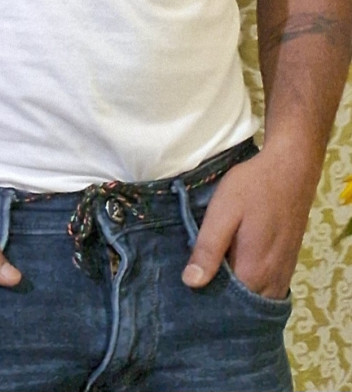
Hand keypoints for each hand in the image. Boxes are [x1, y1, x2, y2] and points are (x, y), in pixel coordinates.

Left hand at [181, 149, 315, 298]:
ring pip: (254, 298)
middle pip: (241, 306)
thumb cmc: (253, 188)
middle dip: (218, 299)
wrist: (290, 169)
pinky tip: (232, 268)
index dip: (204, 301)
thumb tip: (191, 283)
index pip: (225, 305)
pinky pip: (266, 289)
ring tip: (210, 275)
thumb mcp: (223, 211)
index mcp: (253, 273)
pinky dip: (250, 285)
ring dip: (235, 292)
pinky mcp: (287, 264)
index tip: (185, 290)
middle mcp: (271, 282)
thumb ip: (209, 248)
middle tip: (194, 281)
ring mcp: (283, 275)